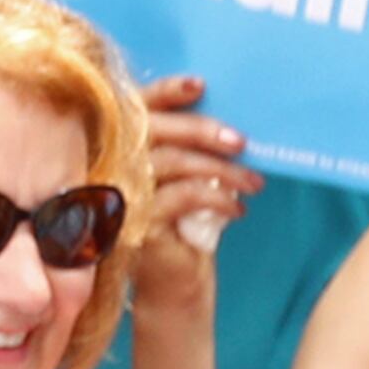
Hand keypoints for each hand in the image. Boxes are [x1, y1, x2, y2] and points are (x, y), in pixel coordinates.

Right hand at [129, 74, 259, 310]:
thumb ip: (193, 147)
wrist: (176, 282)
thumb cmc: (185, 224)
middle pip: (154, 128)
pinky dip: (216, 198)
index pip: (137, 106)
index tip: (201, 85)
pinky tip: (238, 208)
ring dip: (221, 169)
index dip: (166, 91)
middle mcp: (114, 164)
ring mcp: (121, 193)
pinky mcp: (136, 222)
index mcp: (123, 146)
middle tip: (242, 141)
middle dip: (202, 129)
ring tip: (254, 181)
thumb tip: (229, 119)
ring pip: (173, 161)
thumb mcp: (189, 178)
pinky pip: (183, 196)